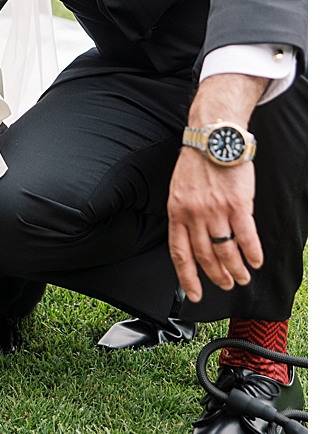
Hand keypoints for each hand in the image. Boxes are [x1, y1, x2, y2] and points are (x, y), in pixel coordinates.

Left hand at [168, 149, 260, 302]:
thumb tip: (192, 239)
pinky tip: (256, 261)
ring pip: (226, 251)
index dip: (186, 277)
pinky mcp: (238, 205)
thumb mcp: (179, 190)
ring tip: (242, 277)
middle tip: (226, 284)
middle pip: (205, 256)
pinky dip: (252, 253)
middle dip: (216, 276)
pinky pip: (246, 237)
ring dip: (236, 269)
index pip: (179, 253)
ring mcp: (216, 210)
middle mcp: (194, 214)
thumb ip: (185, 214)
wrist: (213, 139)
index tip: (194, 293)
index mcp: (176, 212)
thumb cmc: (197, 163)